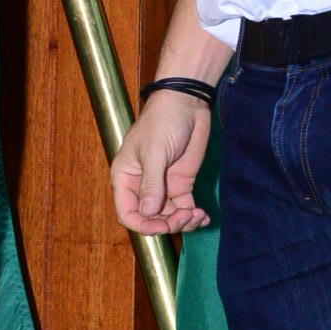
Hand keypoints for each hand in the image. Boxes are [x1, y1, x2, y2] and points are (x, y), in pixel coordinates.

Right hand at [110, 96, 212, 235]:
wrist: (187, 103)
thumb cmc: (162, 121)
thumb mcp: (154, 151)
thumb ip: (151, 183)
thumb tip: (149, 212)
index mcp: (126, 179)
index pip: (128, 213)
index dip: (143, 225)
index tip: (163, 226)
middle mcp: (142, 187)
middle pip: (151, 219)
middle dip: (168, 223)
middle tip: (186, 216)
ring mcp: (163, 187)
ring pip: (169, 217)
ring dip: (183, 222)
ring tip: (198, 216)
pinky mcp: (181, 184)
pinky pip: (184, 208)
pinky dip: (193, 216)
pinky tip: (204, 217)